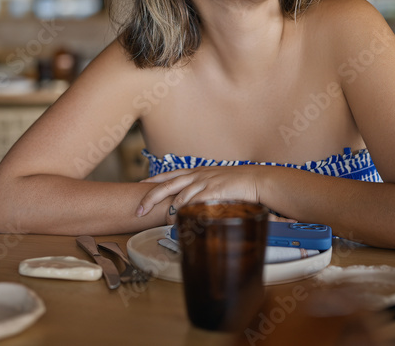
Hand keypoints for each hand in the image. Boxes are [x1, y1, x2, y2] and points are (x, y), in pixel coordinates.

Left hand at [135, 166, 261, 222]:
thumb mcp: (215, 180)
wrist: (255, 179)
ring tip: (164, 223)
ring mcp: (205, 182)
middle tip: (139, 210)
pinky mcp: (214, 191)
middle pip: (167, 185)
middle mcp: (197, 175)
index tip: (139, 185)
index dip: (153, 180)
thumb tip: (193, 200)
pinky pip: (195, 202)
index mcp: (196, 172)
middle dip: (150, 198)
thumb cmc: (237, 182)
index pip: (169, 174)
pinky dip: (186, 212)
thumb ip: (203, 188)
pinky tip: (182, 220)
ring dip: (170, 211)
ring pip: (179, 196)